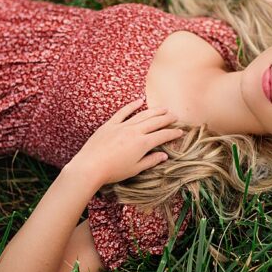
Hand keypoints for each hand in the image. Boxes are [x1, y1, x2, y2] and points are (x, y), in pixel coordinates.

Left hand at [69, 98, 183, 186]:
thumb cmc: (113, 171)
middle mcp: (135, 131)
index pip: (162, 136)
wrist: (90, 166)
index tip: (180, 131)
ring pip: (142, 114)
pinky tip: (140, 100)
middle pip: (155, 122)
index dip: (172, 133)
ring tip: (163, 108)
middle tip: (175, 116)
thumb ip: (150, 161)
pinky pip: (123, 112)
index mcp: (142, 143)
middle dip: (166, 118)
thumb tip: (164, 155)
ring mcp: (122, 126)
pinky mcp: (110, 124)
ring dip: (154, 110)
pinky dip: (132, 105)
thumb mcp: (135, 169)